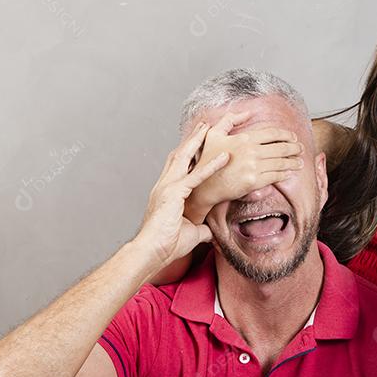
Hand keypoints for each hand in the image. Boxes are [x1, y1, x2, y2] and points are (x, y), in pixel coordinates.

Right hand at [137, 121, 229, 265]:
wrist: (151, 252)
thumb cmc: (167, 245)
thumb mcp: (190, 234)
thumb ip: (200, 230)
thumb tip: (209, 233)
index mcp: (166, 192)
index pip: (178, 166)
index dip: (189, 152)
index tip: (199, 141)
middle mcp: (164, 185)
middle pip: (179, 154)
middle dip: (193, 138)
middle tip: (205, 124)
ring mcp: (167, 187)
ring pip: (184, 157)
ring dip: (199, 141)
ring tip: (212, 128)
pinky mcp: (174, 194)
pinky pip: (196, 176)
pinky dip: (211, 165)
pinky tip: (225, 156)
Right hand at [184, 111, 303, 222]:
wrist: (204, 185)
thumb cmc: (207, 159)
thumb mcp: (214, 134)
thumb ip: (229, 120)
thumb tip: (246, 113)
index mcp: (244, 138)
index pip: (272, 133)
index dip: (286, 135)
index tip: (293, 137)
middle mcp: (251, 151)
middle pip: (281, 147)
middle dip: (294, 148)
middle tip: (300, 149)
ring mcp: (253, 166)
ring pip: (281, 162)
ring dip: (293, 162)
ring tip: (300, 162)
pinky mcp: (254, 181)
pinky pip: (275, 176)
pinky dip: (285, 174)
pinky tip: (289, 173)